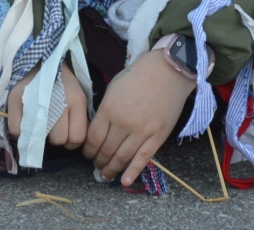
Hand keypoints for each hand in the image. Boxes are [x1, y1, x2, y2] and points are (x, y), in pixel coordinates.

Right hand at [6, 61, 87, 148]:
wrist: (39, 57)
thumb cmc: (61, 80)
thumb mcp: (78, 96)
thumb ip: (79, 118)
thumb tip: (75, 141)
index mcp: (76, 101)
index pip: (77, 138)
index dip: (72, 141)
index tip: (67, 133)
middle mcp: (58, 103)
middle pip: (59, 140)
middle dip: (56, 137)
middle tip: (52, 127)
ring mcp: (35, 101)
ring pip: (39, 138)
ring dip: (39, 134)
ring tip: (39, 121)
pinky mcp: (15, 100)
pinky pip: (17, 131)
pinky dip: (20, 130)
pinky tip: (25, 120)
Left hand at [82, 44, 196, 185]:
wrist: (167, 73)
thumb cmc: (137, 77)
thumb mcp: (113, 90)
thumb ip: (105, 110)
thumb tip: (98, 129)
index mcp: (108, 110)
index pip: (93, 138)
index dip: (87, 149)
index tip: (86, 153)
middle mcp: (123, 123)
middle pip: (106, 150)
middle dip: (98, 161)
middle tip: (95, 165)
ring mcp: (141, 132)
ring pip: (122, 157)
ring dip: (111, 169)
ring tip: (105, 175)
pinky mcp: (157, 137)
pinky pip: (143, 159)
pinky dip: (132, 172)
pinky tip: (125, 182)